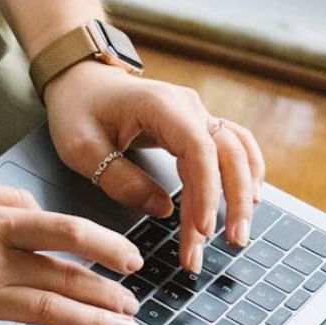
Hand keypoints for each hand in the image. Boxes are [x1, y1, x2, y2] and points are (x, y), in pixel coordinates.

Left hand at [44, 61, 265, 272]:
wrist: (81, 80)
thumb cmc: (77, 111)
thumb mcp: (82, 149)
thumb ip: (120, 179)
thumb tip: (163, 210)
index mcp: (161, 107)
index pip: (199, 151)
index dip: (206, 192)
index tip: (203, 229)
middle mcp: (189, 107)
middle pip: (228, 154)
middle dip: (233, 201)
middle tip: (232, 243)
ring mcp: (197, 114)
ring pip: (235, 153)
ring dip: (242, 192)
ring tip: (238, 235)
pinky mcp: (196, 126)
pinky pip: (232, 147)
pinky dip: (244, 173)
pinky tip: (247, 201)